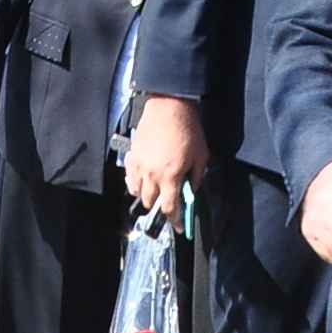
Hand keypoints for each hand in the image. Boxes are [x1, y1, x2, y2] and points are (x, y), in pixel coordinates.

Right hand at [125, 94, 203, 215]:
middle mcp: (152, 174)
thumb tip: (192, 190)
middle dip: (160, 206)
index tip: (178, 226)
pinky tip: (142, 179)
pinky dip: (135, 181)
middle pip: (151, 202)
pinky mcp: (132, 155)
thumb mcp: (202, 155)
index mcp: (171, 176)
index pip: (170, 208)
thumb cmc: (187, 129)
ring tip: (155, 191)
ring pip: (137, 191)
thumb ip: (197, 177)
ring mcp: (139, 165)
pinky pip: (129, 176)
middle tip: (168, 203)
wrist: (169, 106)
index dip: (174, 220)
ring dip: (146, 195)